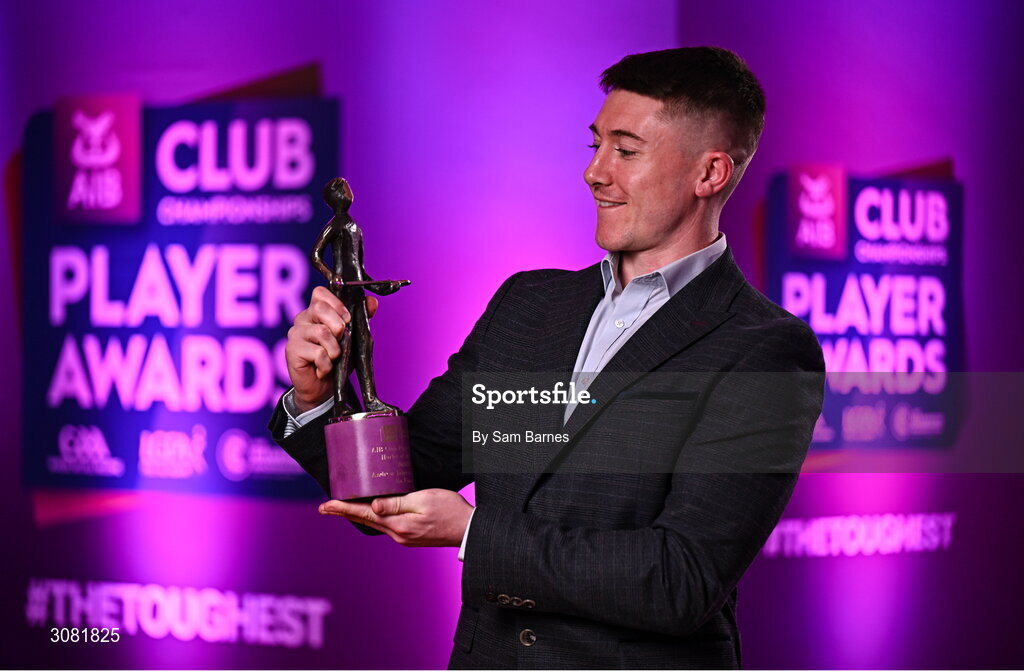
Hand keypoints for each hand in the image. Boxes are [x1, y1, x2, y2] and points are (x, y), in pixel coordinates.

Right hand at [285, 286, 378, 412]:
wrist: (324, 388)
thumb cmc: (338, 360)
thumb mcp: (355, 338)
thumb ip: (362, 318)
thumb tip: (373, 302)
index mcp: (316, 311)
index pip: (320, 293)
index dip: (337, 304)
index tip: (347, 319)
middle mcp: (302, 319)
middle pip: (320, 309)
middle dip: (338, 326)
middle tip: (341, 341)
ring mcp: (295, 334)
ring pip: (321, 332)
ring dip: (335, 351)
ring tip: (332, 359)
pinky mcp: (292, 350)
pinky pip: (317, 353)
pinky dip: (327, 365)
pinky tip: (322, 369)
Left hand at [319, 489, 473, 546]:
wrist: (468, 529)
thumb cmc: (450, 510)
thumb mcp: (424, 500)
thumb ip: (398, 503)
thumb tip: (373, 505)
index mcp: (399, 524)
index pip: (364, 513)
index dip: (343, 508)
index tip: (325, 505)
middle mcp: (398, 534)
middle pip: (366, 520)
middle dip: (345, 512)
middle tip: (326, 506)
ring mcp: (404, 537)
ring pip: (375, 523)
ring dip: (358, 514)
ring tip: (344, 507)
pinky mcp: (410, 536)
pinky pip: (386, 525)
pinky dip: (373, 517)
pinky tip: (371, 511)